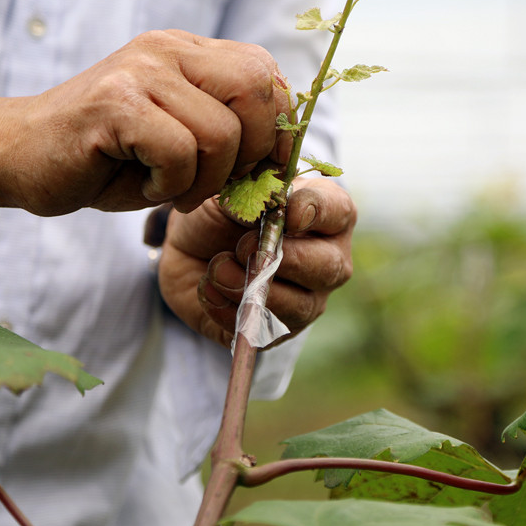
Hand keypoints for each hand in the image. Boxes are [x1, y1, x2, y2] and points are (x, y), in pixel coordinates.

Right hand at [0, 30, 289, 223]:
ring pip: (222, 133)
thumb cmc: (106, 158)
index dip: (274, 132)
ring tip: (168, 187)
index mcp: (190, 53)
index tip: (250, 170)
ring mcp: (141, 72)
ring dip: (204, 181)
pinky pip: (181, 152)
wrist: (16, 155)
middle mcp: (169, 50)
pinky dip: (171, 186)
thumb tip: (285, 156)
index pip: (268, 75)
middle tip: (212, 183)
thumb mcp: (178, 139)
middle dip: (250, 156)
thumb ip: (228, 134)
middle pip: (259, 93)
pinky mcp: (115, 103)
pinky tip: (143, 187)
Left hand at [155, 178, 355, 347]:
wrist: (188, 253)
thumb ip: (249, 199)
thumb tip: (261, 210)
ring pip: (299, 306)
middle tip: (242, 247)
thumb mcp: (229, 195)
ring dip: (251, 288)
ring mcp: (308, 299)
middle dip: (283, 259)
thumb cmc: (221, 215)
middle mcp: (327, 259)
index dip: (316, 211)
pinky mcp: (279, 330)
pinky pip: (264, 330)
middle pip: (329, 267)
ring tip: (217, 269)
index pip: (337, 211)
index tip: (288, 215)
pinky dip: (229, 310)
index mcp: (324, 213)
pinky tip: (209, 288)